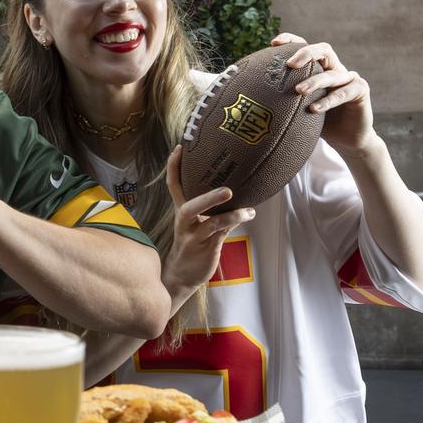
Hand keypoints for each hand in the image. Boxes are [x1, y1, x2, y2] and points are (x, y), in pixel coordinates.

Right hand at [161, 146, 254, 302]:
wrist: (181, 274)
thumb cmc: (194, 245)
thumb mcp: (201, 224)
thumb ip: (216, 209)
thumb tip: (240, 191)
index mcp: (182, 211)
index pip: (174, 186)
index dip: (174, 167)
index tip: (181, 148)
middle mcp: (184, 222)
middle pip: (188, 206)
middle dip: (207, 197)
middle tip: (228, 190)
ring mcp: (193, 236)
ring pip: (209, 223)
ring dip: (228, 216)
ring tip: (247, 211)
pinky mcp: (205, 248)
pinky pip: (220, 234)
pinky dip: (235, 224)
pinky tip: (249, 215)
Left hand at [272, 33, 379, 156]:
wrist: (346, 139)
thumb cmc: (316, 122)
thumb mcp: (295, 109)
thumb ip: (279, 100)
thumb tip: (244, 102)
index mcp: (318, 68)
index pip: (305, 46)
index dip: (291, 40)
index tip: (273, 44)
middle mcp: (334, 68)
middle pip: (323, 50)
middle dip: (306, 52)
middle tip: (289, 64)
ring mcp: (348, 78)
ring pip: (332, 73)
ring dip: (314, 81)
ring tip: (298, 91)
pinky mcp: (360, 91)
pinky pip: (345, 92)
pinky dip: (329, 100)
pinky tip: (314, 109)